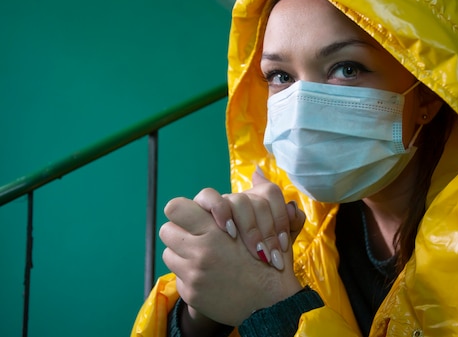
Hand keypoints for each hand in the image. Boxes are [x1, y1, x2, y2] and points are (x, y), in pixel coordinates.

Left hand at [160, 197, 301, 325]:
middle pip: (167, 229)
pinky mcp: (191, 293)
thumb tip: (258, 170)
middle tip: (195, 235)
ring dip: (182, 252)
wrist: (271, 306)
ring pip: (169, 252)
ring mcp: (192, 274)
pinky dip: (189, 273)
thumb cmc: (270, 262)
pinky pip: (177, 275)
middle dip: (180, 230)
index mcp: (214, 232)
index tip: (197, 217)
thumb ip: (257, 198)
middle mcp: (199, 252)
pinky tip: (207, 275)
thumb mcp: (266, 226)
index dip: (185, 210)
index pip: (176, 207)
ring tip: (201, 255)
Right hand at [193, 168, 305, 269]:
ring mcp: (219, 203)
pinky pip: (207, 197)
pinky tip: (229, 231)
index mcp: (257, 201)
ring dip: (247, 226)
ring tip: (255, 251)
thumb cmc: (259, 262)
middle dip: (264, 230)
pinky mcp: (200, 209)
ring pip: (234, 199)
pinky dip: (220, 210)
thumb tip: (292, 208)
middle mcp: (238, 199)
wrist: (235, 281)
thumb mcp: (278, 246)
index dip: (279, 216)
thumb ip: (291, 225)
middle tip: (268, 255)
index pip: (270, 192)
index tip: (283, 245)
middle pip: (253, 199)